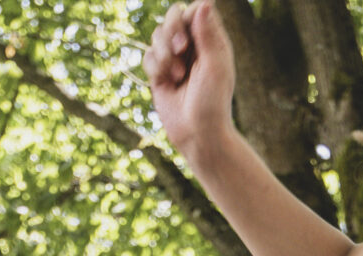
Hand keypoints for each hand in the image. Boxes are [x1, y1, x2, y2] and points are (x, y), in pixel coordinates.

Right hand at [147, 0, 236, 162]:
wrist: (197, 134)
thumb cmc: (213, 102)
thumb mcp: (214, 66)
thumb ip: (208, 34)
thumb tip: (205, 2)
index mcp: (211, 40)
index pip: (195, 10)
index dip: (186, 18)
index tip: (188, 39)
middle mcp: (193, 45)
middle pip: (172, 16)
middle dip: (171, 31)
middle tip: (180, 50)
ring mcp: (175, 58)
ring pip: (157, 35)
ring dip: (164, 54)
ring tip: (177, 76)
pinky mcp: (159, 72)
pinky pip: (147, 56)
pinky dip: (155, 67)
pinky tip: (167, 82)